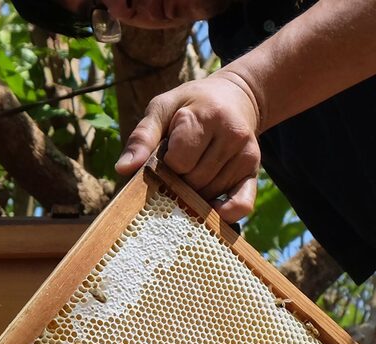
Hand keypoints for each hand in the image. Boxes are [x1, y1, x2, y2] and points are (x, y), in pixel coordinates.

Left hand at [115, 71, 261, 223]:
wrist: (235, 97)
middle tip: (178, 167)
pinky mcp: (254, 172)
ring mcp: (245, 155)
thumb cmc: (190, 105)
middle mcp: (230, 135)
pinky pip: (242, 204)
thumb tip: (122, 169)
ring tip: (193, 173)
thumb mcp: (162, 108)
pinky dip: (225, 214)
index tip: (166, 155)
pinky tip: (213, 211)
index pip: (178, 162)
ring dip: (195, 193)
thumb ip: (142, 137)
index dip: (166, 165)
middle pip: (194, 181)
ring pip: (210, 194)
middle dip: (179, 181)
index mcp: (204, 117)